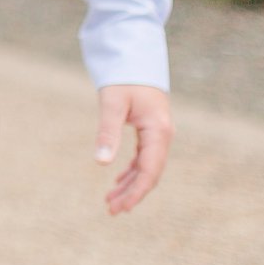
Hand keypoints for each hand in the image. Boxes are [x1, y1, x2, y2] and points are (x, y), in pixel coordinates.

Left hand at [96, 84, 172, 214]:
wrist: (134, 54)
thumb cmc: (123, 76)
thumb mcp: (112, 103)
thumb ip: (107, 132)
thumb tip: (101, 163)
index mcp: (158, 131)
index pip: (149, 171)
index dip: (136, 192)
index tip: (120, 208)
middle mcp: (162, 135)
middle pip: (149, 173)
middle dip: (132, 193)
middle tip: (111, 210)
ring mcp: (158, 133)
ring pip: (146, 167)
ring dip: (130, 184)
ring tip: (111, 201)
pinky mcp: (150, 129)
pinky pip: (143, 157)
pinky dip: (131, 170)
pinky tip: (118, 180)